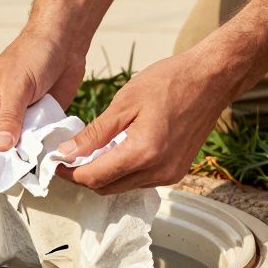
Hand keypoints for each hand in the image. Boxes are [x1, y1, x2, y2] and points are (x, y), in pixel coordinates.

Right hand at [0, 28, 87, 173]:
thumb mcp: (17, 86)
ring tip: (33, 164)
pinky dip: (35, 153)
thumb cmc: (33, 54)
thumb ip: (9, 117)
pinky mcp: (29, 124)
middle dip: (1, 163)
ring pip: (8, 153)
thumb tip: (1, 147)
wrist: (62, 43)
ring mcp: (9, 121)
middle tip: (18, 170)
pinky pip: (28, 147)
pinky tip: (44, 154)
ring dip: (20, 160)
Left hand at [55, 46, 237, 194]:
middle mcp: (158, 171)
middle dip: (84, 175)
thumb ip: (94, 133)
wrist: (211, 79)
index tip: (55, 161)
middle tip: (70, 155)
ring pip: (123, 187)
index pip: (94, 177)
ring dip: (105, 174)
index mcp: (143, 153)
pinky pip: (141, 180)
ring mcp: (170, 174)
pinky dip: (124, 171)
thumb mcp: (124, 102)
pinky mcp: (177, 171)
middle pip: (107, 188)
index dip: (69, 172)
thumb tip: (67, 153)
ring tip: (94, 149)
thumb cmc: (170, 82)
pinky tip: (118, 149)